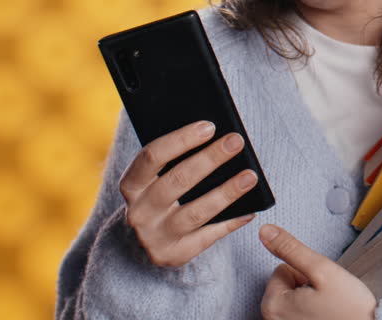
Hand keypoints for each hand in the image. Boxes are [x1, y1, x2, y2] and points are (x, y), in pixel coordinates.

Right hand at [118, 119, 260, 266]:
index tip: (209, 126)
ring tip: (250, 177)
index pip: (152, 156)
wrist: (145, 239)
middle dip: (210, 159)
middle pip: (177, 181)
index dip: (181, 140)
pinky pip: (208, 237)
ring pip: (196, 212)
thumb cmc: (158, 194)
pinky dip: (231, 221)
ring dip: (226, 192)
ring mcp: (155, 237)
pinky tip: (250, 209)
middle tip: (236, 142)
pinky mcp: (174, 255)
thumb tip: (213, 135)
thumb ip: (174, 159)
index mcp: (131, 184)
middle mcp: (139, 212)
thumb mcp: (155, 177)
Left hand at [259, 225, 376, 319]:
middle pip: (284, 285)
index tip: (319, 286)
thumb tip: (266, 231)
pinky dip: (309, 313)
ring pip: (292, 299)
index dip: (304, 272)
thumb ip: (291, 248)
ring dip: (308, 299)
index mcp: (272, 304)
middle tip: (325, 296)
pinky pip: (297, 313)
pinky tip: (324, 317)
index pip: (281, 268)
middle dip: (305, 286)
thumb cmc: (348, 309)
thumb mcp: (321, 269)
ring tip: (326, 308)